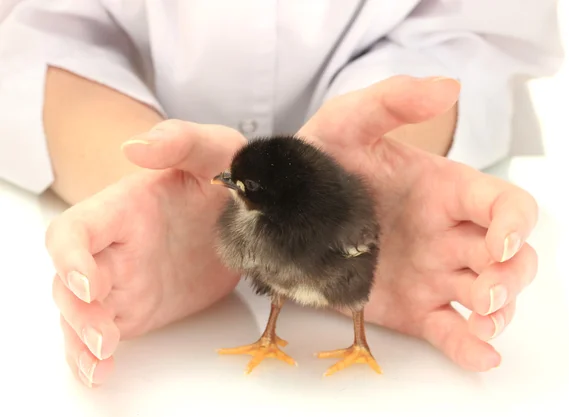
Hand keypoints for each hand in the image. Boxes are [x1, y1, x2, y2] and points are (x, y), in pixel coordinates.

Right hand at [46, 122, 245, 385]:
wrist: (237, 210)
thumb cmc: (220, 172)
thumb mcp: (214, 148)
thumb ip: (180, 141)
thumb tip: (135, 147)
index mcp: (123, 210)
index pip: (76, 231)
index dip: (70, 258)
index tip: (91, 282)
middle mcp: (114, 249)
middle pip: (70, 282)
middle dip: (78, 311)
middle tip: (106, 335)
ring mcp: (123, 281)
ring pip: (81, 315)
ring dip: (81, 340)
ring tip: (101, 362)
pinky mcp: (137, 308)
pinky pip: (105, 334)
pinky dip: (94, 355)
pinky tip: (100, 372)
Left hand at [298, 76, 538, 370]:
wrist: (284, 210)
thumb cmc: (320, 161)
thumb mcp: (347, 123)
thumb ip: (392, 101)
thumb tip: (449, 88)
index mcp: (446, 192)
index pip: (506, 207)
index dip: (516, 225)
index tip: (501, 241)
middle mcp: (449, 236)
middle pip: (510, 259)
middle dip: (510, 277)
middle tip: (485, 291)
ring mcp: (432, 274)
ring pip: (488, 299)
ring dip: (498, 314)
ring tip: (481, 320)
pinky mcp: (411, 307)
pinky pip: (449, 330)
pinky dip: (470, 347)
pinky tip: (479, 355)